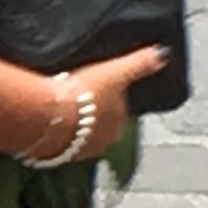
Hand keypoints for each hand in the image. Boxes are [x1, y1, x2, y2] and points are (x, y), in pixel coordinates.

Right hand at [30, 48, 169, 162]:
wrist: (46, 114)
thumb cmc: (84, 94)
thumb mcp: (116, 72)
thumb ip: (140, 64)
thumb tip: (162, 54)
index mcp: (118, 126)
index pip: (118, 111)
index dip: (108, 98)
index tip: (95, 86)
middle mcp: (100, 143)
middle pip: (98, 126)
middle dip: (90, 115)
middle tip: (77, 97)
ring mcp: (75, 150)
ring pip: (77, 136)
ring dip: (71, 125)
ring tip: (59, 107)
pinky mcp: (51, 153)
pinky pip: (55, 142)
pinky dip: (53, 133)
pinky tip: (45, 120)